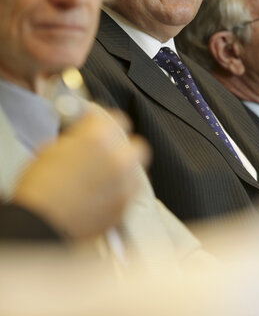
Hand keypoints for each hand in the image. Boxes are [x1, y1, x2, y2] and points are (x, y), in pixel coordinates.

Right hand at [12, 110, 148, 238]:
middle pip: (135, 145)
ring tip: (102, 178)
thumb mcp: (51, 149)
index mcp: (100, 137)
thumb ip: (76, 139)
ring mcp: (124, 185)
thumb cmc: (39, 190)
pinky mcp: (123, 208)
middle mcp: (118, 159)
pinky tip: (101, 195)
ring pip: (135, 171)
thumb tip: (81, 138)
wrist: (38, 224)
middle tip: (105, 154)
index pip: (118, 119)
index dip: (104, 124)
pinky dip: (119, 192)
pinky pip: (129, 194)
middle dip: (122, 148)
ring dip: (123, 171)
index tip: (99, 128)